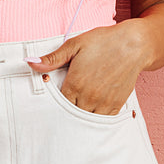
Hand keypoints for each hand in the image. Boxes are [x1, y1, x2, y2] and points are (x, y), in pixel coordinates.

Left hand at [27, 21, 153, 114]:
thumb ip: (52, 58)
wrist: (134, 44)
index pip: (57, 105)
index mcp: (75, 83)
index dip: (52, 105)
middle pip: (70, 116)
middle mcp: (89, 97)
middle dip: (64, 114)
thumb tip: (29, 62)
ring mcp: (104, 103)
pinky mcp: (116, 105)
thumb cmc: (103, 42)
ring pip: (85, 121)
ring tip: (74, 113)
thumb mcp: (74, 44)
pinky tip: (89, 113)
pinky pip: (102, 121)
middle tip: (60, 111)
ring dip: (79, 118)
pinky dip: (94, 119)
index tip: (50, 103)